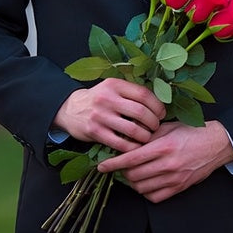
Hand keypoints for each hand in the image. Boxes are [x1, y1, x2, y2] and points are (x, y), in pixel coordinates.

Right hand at [51, 79, 166, 153]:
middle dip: (153, 122)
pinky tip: (136, 146)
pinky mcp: (95, 132)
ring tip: (147, 137)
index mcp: (115, 84)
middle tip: (156, 127)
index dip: (157, 105)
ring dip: (145, 136)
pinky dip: (132, 147)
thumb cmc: (99, 99)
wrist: (70, 109)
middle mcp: (107, 98)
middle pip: (140, 112)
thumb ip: (131, 92)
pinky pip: (120, 143)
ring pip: (132, 129)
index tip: (161, 113)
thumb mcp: (112, 88)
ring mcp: (100, 115)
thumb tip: (158, 102)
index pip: (143, 94)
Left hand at [96, 120, 232, 202]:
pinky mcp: (179, 187)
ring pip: (142, 188)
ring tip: (133, 173)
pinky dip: (146, 192)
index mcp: (163, 146)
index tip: (102, 166)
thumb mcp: (169, 127)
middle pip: (134, 175)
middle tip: (121, 166)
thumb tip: (128, 141)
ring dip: (134, 182)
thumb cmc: (192, 132)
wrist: (216, 144)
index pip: (131, 158)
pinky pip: (155, 197)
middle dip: (123, 172)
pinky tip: (146, 182)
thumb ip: (148, 135)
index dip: (113, 164)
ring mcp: (174, 178)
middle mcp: (167, 164)